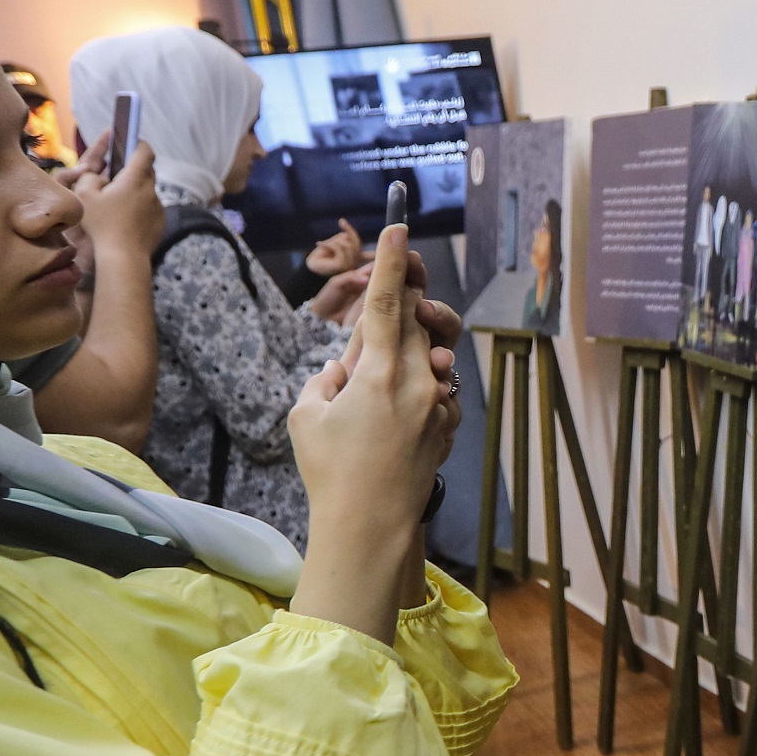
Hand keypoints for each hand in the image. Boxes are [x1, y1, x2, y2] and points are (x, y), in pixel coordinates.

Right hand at [72, 142, 164, 261]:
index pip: (145, 151)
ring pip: (147, 191)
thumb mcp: (84, 195)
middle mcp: (151, 190)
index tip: (129, 142)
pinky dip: (139, 208)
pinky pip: (149, 208)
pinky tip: (124, 219)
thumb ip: (90, 177)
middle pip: (146, 171)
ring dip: (135, 191)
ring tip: (116, 201)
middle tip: (115, 174)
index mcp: (135, 178)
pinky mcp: (160, 223)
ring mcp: (158, 207)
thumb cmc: (102, 225)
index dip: (137, 143)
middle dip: (132, 169)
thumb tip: (99, 175)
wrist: (123, 258)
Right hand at [287, 226, 460, 640]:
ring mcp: (439, 404)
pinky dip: (417, 390)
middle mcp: (419, 381)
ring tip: (373, 390)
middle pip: (416, 320)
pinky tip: (391, 421)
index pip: (388, 302)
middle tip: (385, 307)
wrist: (372, 527)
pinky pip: (437, 390)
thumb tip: (346, 365)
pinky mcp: (449, 425)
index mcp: (381, 373)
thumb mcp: (308, 416)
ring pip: (431, 354)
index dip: (392, 262)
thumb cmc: (331, 473)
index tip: (400, 228)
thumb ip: (327, 377)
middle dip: (403, 305)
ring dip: (408, 354)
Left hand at [305, 216, 364, 277]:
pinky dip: (328, 244)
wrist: (310, 270)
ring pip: (348, 245)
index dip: (372, 244)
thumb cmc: (321, 258)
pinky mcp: (342, 267)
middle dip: (348, 231)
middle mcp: (355, 265)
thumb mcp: (336, 244)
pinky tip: (319, 243)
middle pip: (357, 243)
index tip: (368, 235)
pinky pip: (339, 248)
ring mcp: (350, 267)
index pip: (370, 255)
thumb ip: (346, 238)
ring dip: (334, 241)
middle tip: (341, 222)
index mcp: (356, 261)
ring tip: (324, 244)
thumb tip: (348, 235)